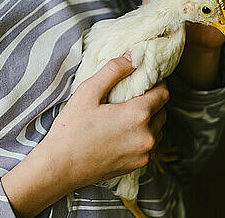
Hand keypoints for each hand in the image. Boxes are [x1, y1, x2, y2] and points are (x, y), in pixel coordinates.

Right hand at [43, 56, 168, 189]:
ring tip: (127, 112)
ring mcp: (144, 154)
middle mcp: (147, 136)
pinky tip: (123, 130)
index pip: (163, 93)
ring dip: (150, 118)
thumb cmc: (72, 128)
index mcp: (138, 115)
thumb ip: (114, 70)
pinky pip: (149, 145)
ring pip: (158, 129)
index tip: (143, 78)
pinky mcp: (137, 166)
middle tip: (133, 93)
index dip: (156, 82)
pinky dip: (143, 134)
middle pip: (163, 110)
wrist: (60, 168)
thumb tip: (134, 56)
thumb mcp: (89, 91)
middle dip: (152, 99)